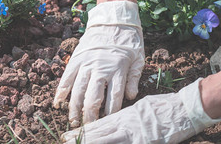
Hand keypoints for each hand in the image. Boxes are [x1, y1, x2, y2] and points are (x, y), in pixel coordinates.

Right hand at [53, 1, 144, 125]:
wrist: (112, 19)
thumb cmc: (128, 39)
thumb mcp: (138, 58)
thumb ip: (134, 78)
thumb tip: (131, 96)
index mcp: (118, 70)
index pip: (113, 98)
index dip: (109, 113)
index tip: (106, 123)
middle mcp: (100, 69)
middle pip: (93, 98)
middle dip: (89, 116)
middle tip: (87, 128)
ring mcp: (86, 63)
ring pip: (78, 90)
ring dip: (74, 108)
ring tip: (72, 121)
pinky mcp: (76, 58)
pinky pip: (66, 77)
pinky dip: (61, 91)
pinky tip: (58, 102)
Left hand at [62, 78, 220, 142]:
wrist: (182, 109)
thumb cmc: (163, 107)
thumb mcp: (140, 108)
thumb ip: (126, 115)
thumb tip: (115, 119)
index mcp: (122, 115)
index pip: (98, 123)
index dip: (83, 129)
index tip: (69, 132)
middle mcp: (124, 123)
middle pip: (98, 131)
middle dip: (80, 137)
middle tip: (64, 139)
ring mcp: (133, 133)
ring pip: (106, 139)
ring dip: (90, 141)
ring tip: (74, 143)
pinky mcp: (143, 141)